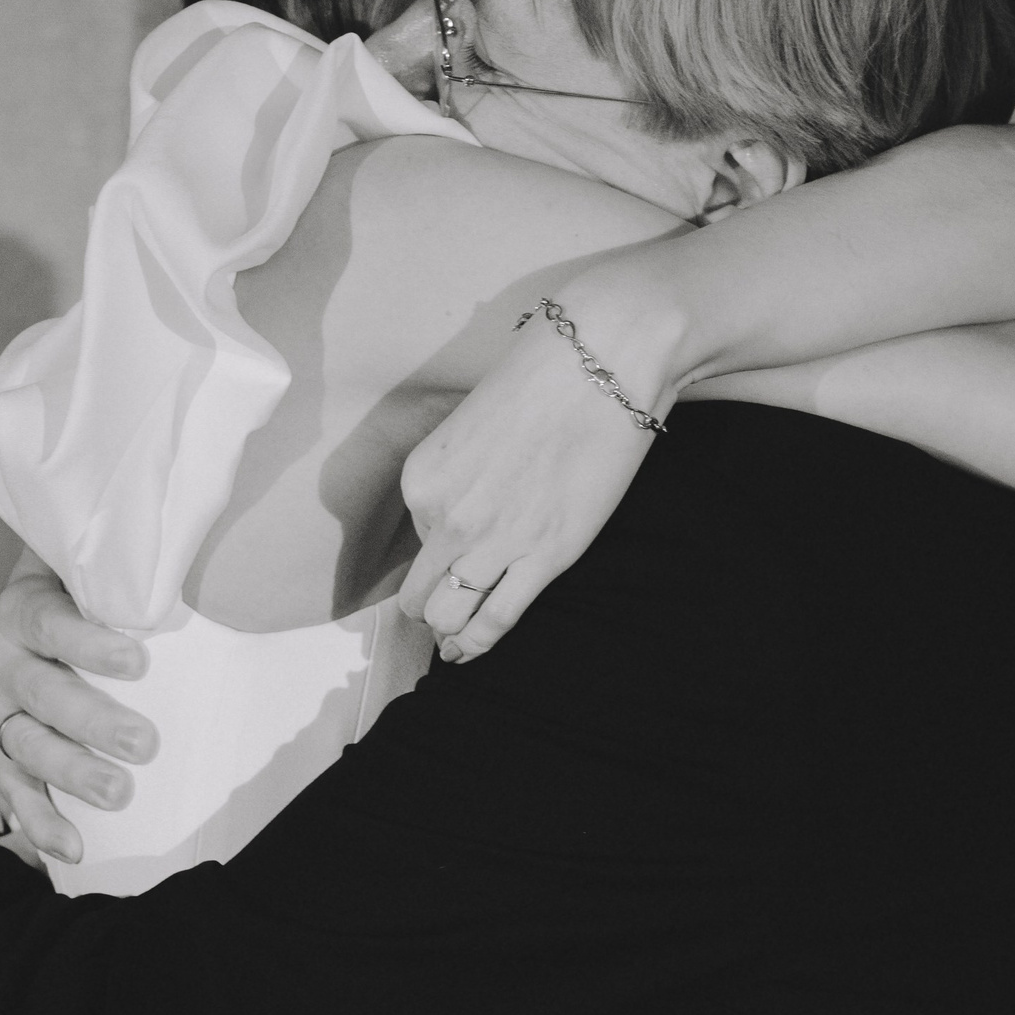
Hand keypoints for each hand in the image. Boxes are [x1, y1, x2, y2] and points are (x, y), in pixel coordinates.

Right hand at [0, 566, 155, 865]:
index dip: (91, 644)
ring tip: (118, 795)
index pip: (52, 626)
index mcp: (20, 616)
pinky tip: (74, 848)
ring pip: (29, 749)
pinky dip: (42, 826)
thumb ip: (103, 562)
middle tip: (143, 743)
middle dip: (93, 722)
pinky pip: (15, 796)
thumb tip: (169, 533)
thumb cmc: (48, 609)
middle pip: (43, 696)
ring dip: (73, 775)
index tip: (138, 662)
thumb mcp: (60, 573)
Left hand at [398, 300, 675, 658]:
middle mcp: (447, 517)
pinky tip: (471, 653)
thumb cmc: (545, 377)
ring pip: (450, 617)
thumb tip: (465, 511)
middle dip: (429, 609)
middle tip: (443, 616)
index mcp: (423, 479)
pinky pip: (495, 622)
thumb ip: (460, 475)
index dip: (436, 550)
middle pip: (420, 593)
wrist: (600, 361)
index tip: (453, 557)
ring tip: (455, 643)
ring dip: (450, 636)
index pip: (414, 538)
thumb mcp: (473, 424)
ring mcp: (494, 542)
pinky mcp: (544, 558)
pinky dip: (478, 646)